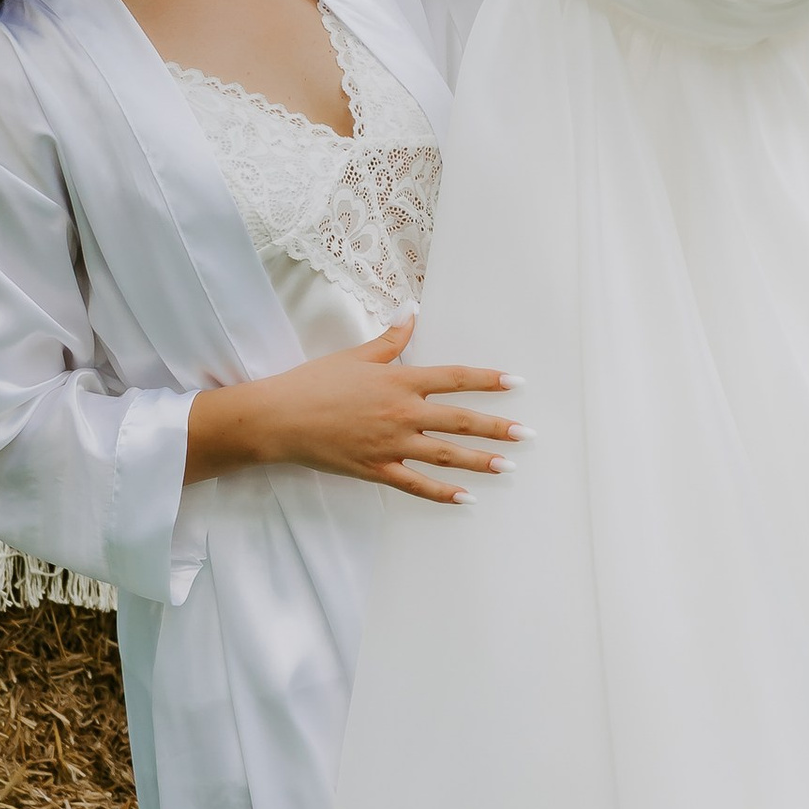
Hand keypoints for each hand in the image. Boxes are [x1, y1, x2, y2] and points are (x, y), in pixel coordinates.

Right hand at [186, 318, 523, 503]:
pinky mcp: (376, 469)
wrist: (279, 418)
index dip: (488, 381)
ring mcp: (391, 444)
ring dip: (479, 460)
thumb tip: (412, 310)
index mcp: (400, 381)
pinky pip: (416, 484)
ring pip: (445, 455)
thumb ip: (391, 338)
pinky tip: (466, 499)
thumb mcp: (356, 354)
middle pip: (459, 420)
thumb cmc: (315, 382)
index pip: (455, 378)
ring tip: (508, 466)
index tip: (516, 383)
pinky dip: (442, 493)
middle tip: (528, 434)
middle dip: (497, 426)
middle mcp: (402, 413)